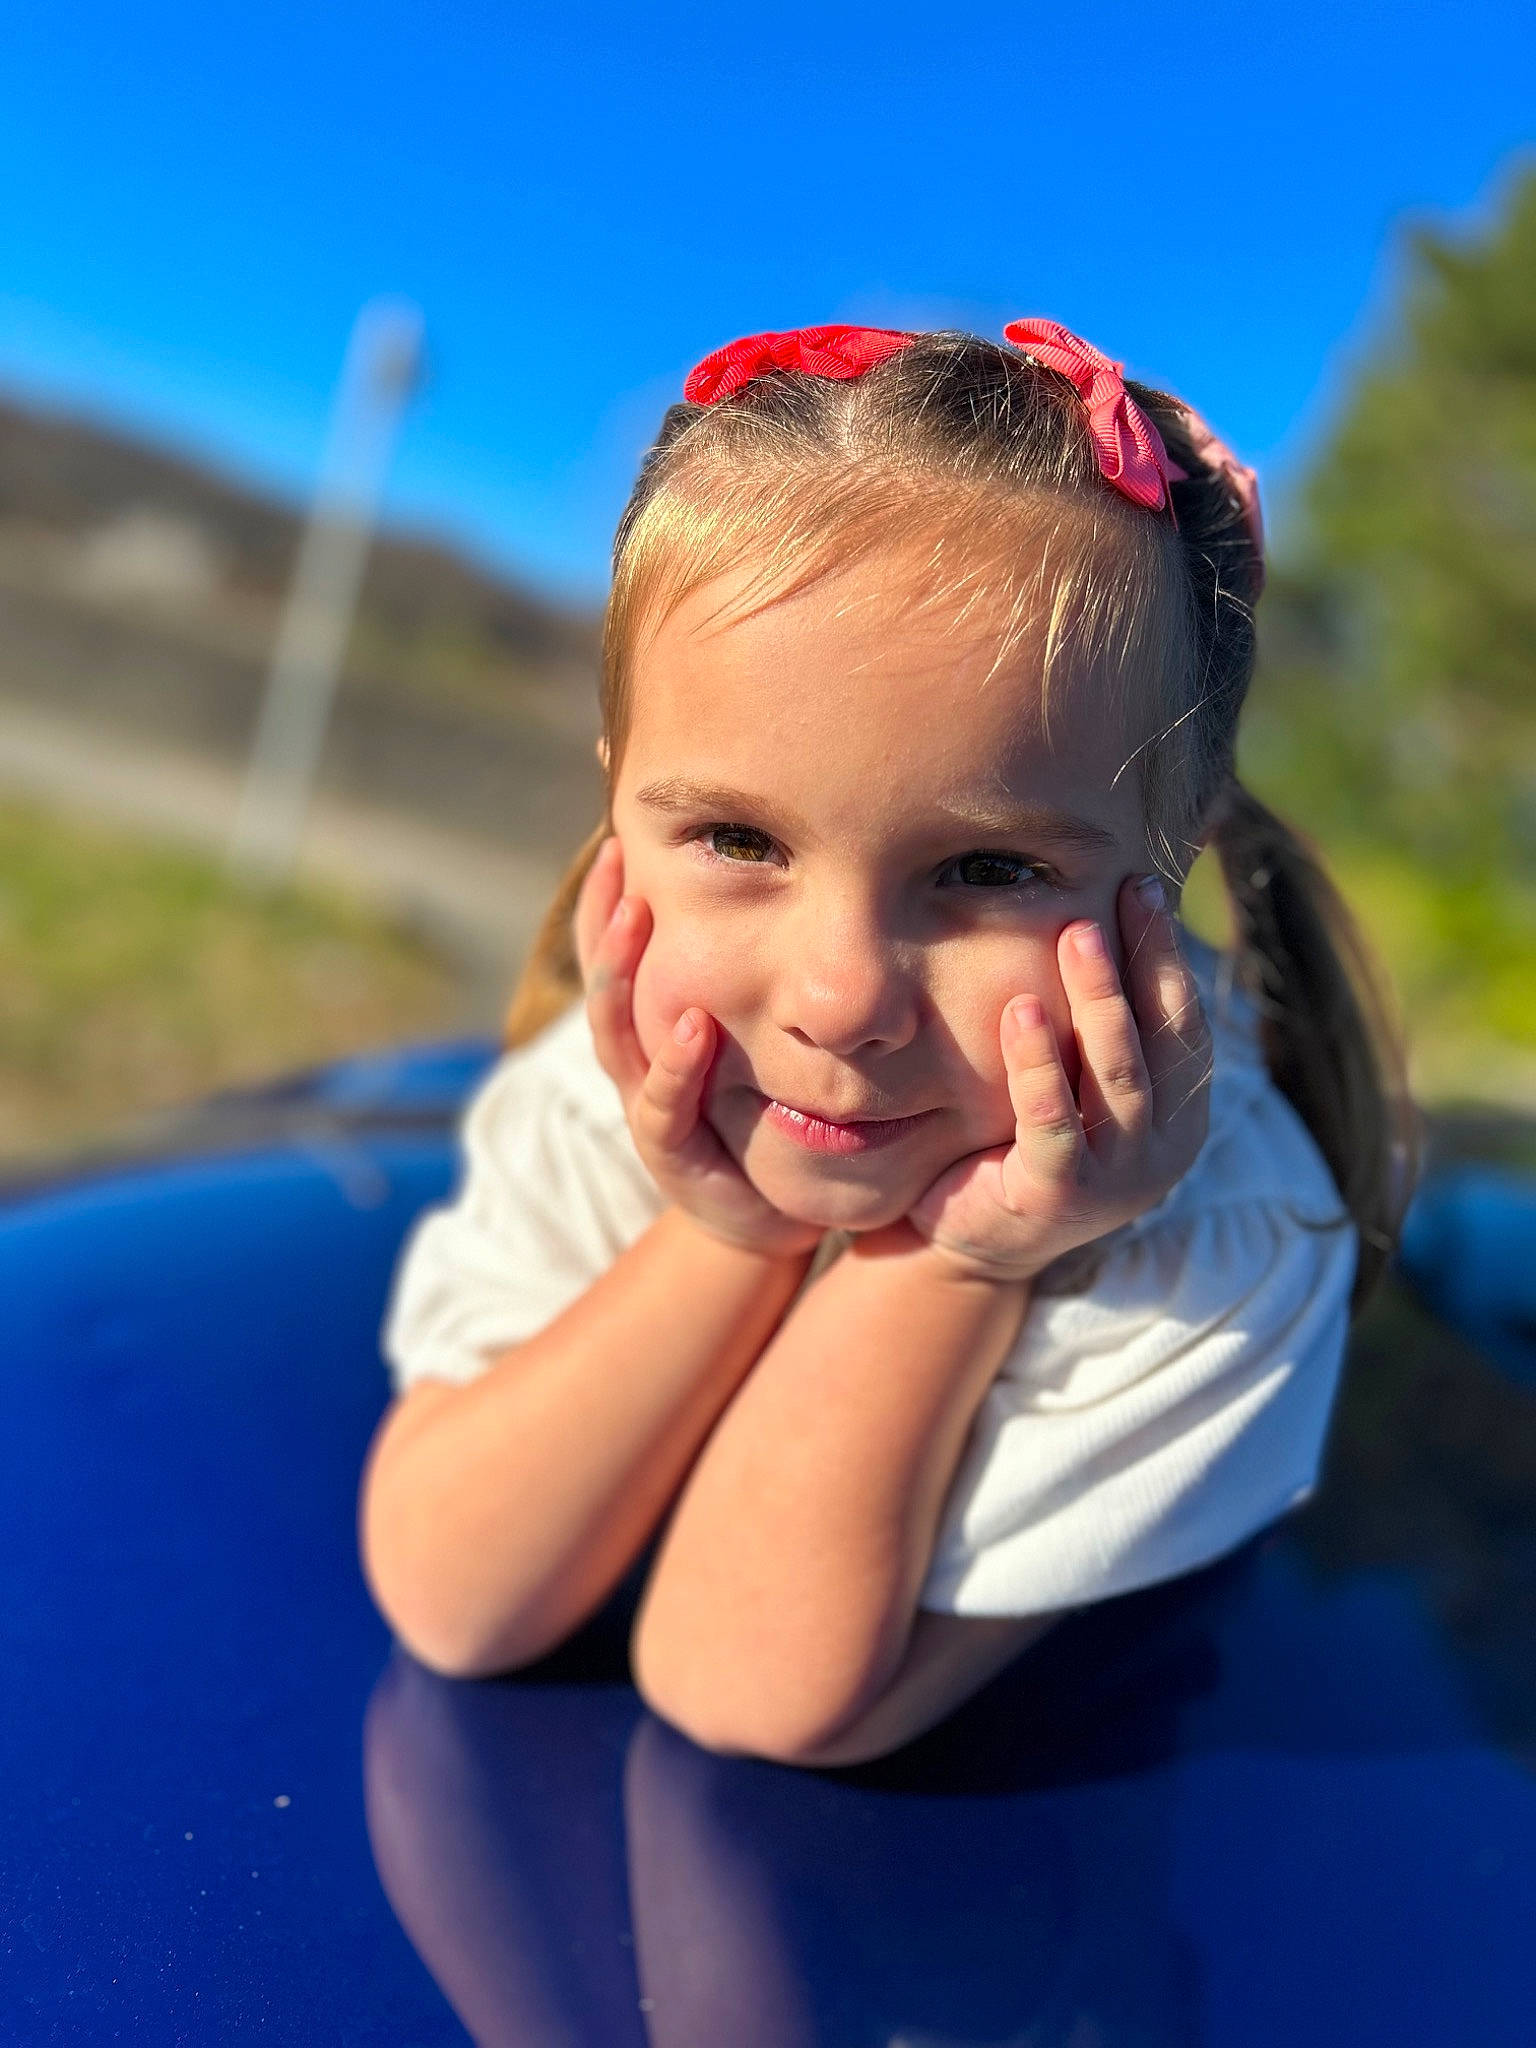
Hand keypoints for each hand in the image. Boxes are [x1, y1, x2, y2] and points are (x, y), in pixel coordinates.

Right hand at [574, 837, 824, 1260]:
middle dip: (606, 918)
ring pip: (617, 1033)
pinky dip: (674, 1065)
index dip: (608, 901)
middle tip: (618, 858)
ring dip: (621, 973)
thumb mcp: (751, 1043)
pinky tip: (693, 1026)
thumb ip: (752, 982)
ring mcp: (647, 1107)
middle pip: (605, 980)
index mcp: (648, 1030)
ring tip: (635, 915)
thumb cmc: (763, 1118)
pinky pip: (661, 1105)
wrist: (769, 1217)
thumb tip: (782, 891)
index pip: (616, 956)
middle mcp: (635, 1062)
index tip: (619, 839)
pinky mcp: (670, 1156)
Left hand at [905, 876, 1211, 1284]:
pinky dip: (1038, 1066)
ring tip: (1075, 933)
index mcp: (1177, 1113)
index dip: (1166, 953)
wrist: (968, 1244)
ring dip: (1098, 999)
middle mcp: (1162, 1146)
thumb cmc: (1018, 1143)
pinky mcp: (1059, 1198)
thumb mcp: (1072, 1083)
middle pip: (1164, 1038)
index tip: (1144, 885)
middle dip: (1143, 959)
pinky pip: (1053, 1123)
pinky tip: (1020, 1013)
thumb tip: (1095, 917)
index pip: (1184, 1020)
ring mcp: (1117, 1178)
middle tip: (1123, 892)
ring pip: (1118, 1075)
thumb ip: (1092, 1027)